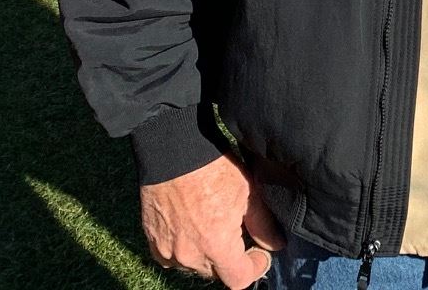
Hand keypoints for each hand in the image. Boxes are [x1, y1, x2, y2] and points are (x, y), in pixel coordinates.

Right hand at [140, 154, 284, 286]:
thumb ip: (263, 224)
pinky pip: (171, 257)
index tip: (259, 253)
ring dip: (206, 254)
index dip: (254, 268)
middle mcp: (190, 255)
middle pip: (216, 273)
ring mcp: (168, 250)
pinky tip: (191, 227)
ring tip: (212, 225)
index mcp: (216, 245)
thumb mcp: (248, 191)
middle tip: (236, 232)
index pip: (238, 280)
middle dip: (230, 258)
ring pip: (194, 265)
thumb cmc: (212, 168)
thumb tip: (275, 245)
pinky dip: (184, 249)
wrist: (172, 151)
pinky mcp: (152, 241)